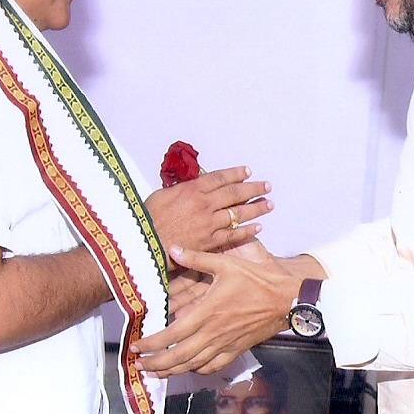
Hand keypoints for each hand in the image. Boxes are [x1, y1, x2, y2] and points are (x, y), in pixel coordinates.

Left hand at [132, 246, 299, 376]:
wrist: (287, 299)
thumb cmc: (257, 279)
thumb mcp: (226, 263)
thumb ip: (197, 258)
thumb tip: (172, 248)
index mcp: (206, 313)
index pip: (171, 335)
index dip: (152, 344)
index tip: (137, 346)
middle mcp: (212, 333)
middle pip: (178, 357)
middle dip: (155, 364)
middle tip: (139, 364)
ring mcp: (225, 345)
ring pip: (193, 365)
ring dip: (172, 371)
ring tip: (156, 372)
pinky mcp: (237, 350)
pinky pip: (213, 366)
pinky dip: (197, 370)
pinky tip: (189, 368)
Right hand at [146, 166, 272, 254]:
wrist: (144, 243)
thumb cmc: (147, 218)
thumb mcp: (162, 194)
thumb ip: (182, 189)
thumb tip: (193, 185)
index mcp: (192, 189)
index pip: (220, 177)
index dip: (236, 173)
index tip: (247, 171)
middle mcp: (205, 204)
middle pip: (235, 193)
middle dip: (253, 188)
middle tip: (267, 186)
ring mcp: (209, 223)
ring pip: (238, 213)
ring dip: (256, 208)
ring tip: (269, 204)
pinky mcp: (209, 242)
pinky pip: (233, 235)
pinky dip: (247, 230)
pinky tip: (258, 227)